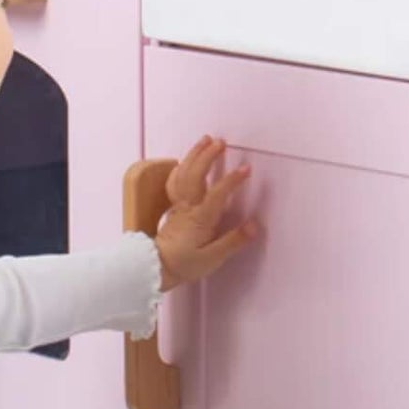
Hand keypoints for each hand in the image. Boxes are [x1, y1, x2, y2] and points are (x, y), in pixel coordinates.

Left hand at [155, 136, 257, 292]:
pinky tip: (185, 161)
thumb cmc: (184, 264)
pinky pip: (175, 181)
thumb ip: (233, 242)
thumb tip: (254, 226)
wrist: (155, 267)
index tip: (246, 169)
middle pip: (196, 175)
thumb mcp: (212, 259)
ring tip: (205, 140)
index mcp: (200, 218)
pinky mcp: (173, 207)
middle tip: (221, 142)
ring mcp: (178, 205)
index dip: (232, 180)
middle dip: (208, 156)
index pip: (218, 193)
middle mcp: (188, 207)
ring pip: (184, 173)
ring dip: (195, 155)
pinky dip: (181, 167)